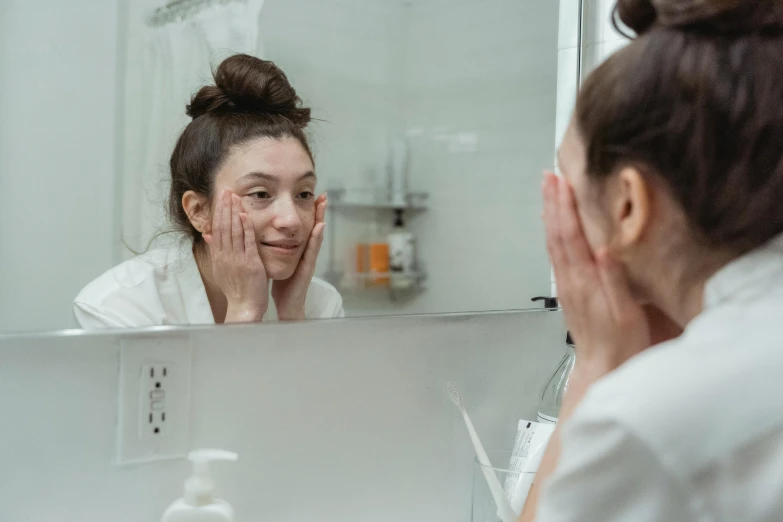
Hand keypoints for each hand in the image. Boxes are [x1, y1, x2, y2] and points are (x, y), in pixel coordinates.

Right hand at [203, 190, 267, 322]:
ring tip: (235, 196)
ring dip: (234, 213)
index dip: (219, 211)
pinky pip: (247, 243)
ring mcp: (237, 259)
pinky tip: (245, 216)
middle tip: (226, 190)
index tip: (221, 196)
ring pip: (233, 232)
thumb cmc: (236, 289)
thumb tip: (208, 234)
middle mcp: (225, 256)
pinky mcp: (250, 263)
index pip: (217, 228)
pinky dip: (245, 229)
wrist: (244, 307)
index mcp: (219, 256)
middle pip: (223, 227)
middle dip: (225, 207)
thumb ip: (215, 250)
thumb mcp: (221, 268)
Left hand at [271, 193, 326, 320]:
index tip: (310, 195)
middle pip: (313, 228)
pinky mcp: (308, 267)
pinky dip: (316, 238)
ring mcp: (309, 259)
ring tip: (323, 204)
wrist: (287, 304)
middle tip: (322, 194)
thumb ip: (275, 250)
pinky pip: (312, 250)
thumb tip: (264, 236)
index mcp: (298, 250)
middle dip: (318, 211)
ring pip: (315, 235)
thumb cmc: (282, 285)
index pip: (303, 227)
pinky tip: (319, 227)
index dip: (308, 212)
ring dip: (320, 219)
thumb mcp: (278, 263)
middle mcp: (306, 252)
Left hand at [543, 172, 659, 379]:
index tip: (562, 182)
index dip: (566, 208)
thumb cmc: (621, 344)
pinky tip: (553, 224)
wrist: (602, 369)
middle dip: (553, 203)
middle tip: (549, 175)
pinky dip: (553, 233)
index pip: (571, 237)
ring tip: (548, 190)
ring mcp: (567, 285)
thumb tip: (604, 250)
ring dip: (550, 214)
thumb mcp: (627, 315)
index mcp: (586, 281)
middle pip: (557, 234)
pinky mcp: (569, 290)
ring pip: (554, 242)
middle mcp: (571, 279)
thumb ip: (615, 282)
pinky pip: (557, 254)